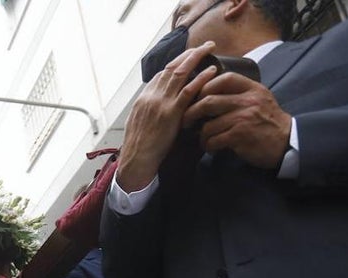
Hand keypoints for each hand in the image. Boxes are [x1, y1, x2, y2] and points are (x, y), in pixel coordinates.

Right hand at [116, 42, 218, 191]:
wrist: (136, 161)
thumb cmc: (138, 149)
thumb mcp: (139, 125)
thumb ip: (149, 113)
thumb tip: (157, 110)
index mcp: (143, 99)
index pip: (160, 75)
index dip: (175, 64)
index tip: (187, 58)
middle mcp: (151, 96)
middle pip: (171, 68)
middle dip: (188, 54)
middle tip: (202, 46)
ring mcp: (160, 103)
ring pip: (180, 73)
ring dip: (196, 58)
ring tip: (209, 49)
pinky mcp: (171, 113)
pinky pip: (188, 91)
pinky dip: (200, 79)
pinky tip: (211, 71)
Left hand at [183, 73, 291, 169]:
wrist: (287, 142)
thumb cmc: (268, 121)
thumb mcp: (259, 99)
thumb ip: (239, 92)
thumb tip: (210, 89)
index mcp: (252, 88)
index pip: (224, 78)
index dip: (205, 86)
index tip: (196, 97)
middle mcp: (248, 101)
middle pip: (209, 101)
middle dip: (192, 112)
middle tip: (185, 120)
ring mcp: (244, 118)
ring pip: (208, 124)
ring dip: (200, 135)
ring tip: (201, 139)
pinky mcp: (241, 136)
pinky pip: (214, 140)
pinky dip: (208, 145)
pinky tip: (211, 147)